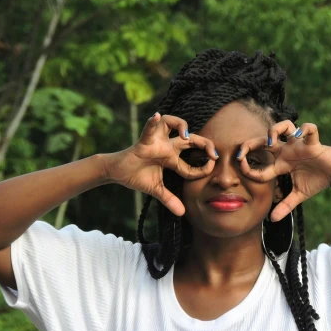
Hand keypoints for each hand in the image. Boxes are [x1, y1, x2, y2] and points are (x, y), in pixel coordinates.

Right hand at [103, 113, 218, 215]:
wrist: (117, 173)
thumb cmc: (137, 176)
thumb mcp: (157, 190)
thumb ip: (170, 200)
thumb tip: (182, 214)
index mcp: (172, 158)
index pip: (193, 160)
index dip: (203, 166)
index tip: (211, 168)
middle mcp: (167, 147)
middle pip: (190, 138)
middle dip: (204, 143)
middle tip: (213, 152)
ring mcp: (156, 143)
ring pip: (170, 123)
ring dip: (180, 125)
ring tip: (186, 136)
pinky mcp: (143, 142)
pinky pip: (149, 130)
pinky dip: (152, 122)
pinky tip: (156, 116)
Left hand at [235, 120, 330, 221]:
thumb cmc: (316, 180)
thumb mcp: (299, 195)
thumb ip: (285, 206)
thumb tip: (272, 219)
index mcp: (281, 164)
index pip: (260, 165)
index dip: (248, 168)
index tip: (240, 169)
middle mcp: (287, 152)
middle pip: (264, 140)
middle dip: (251, 143)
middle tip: (242, 151)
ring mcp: (299, 145)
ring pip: (285, 126)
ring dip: (275, 130)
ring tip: (270, 142)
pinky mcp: (313, 143)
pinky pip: (310, 129)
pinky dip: (305, 129)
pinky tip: (300, 134)